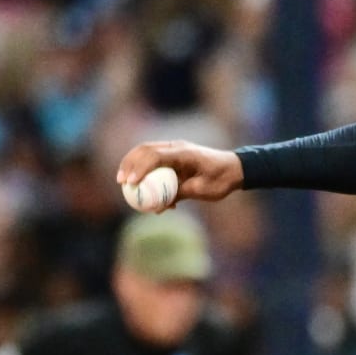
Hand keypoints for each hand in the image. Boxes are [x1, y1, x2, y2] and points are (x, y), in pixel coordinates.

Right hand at [115, 141, 243, 205]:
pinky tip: (144, 190)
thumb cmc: (222, 180)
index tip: (130, 183)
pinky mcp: (174, 157)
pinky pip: (155, 162)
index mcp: (184, 153)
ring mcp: (175, 150)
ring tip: (124, 182)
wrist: (235, 169)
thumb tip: (159, 206)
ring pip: (147, 153)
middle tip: (121, 182)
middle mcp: (176, 148)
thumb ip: (180, 194)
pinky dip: (146, 172)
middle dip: (129, 164)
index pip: (155, 156)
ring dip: (133, 166)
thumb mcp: (202, 190)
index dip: (140, 169)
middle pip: (145, 150)